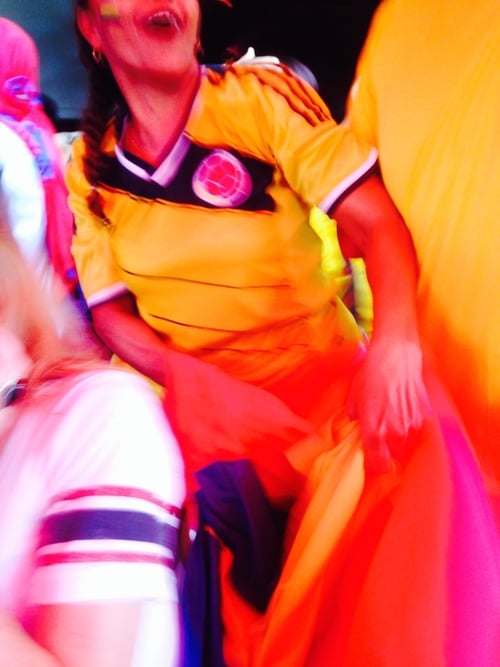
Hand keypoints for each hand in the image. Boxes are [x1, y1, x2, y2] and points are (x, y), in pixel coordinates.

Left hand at [346, 338, 430, 474]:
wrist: (395, 356)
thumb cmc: (370, 375)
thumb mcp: (353, 399)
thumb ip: (354, 419)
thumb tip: (356, 425)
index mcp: (374, 431)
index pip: (378, 465)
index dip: (374, 466)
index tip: (370, 461)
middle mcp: (395, 432)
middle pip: (394, 457)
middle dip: (387, 452)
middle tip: (380, 440)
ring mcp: (411, 425)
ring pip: (406, 444)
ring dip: (399, 439)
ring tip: (391, 421)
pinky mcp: (423, 415)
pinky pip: (416, 429)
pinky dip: (409, 426)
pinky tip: (401, 411)